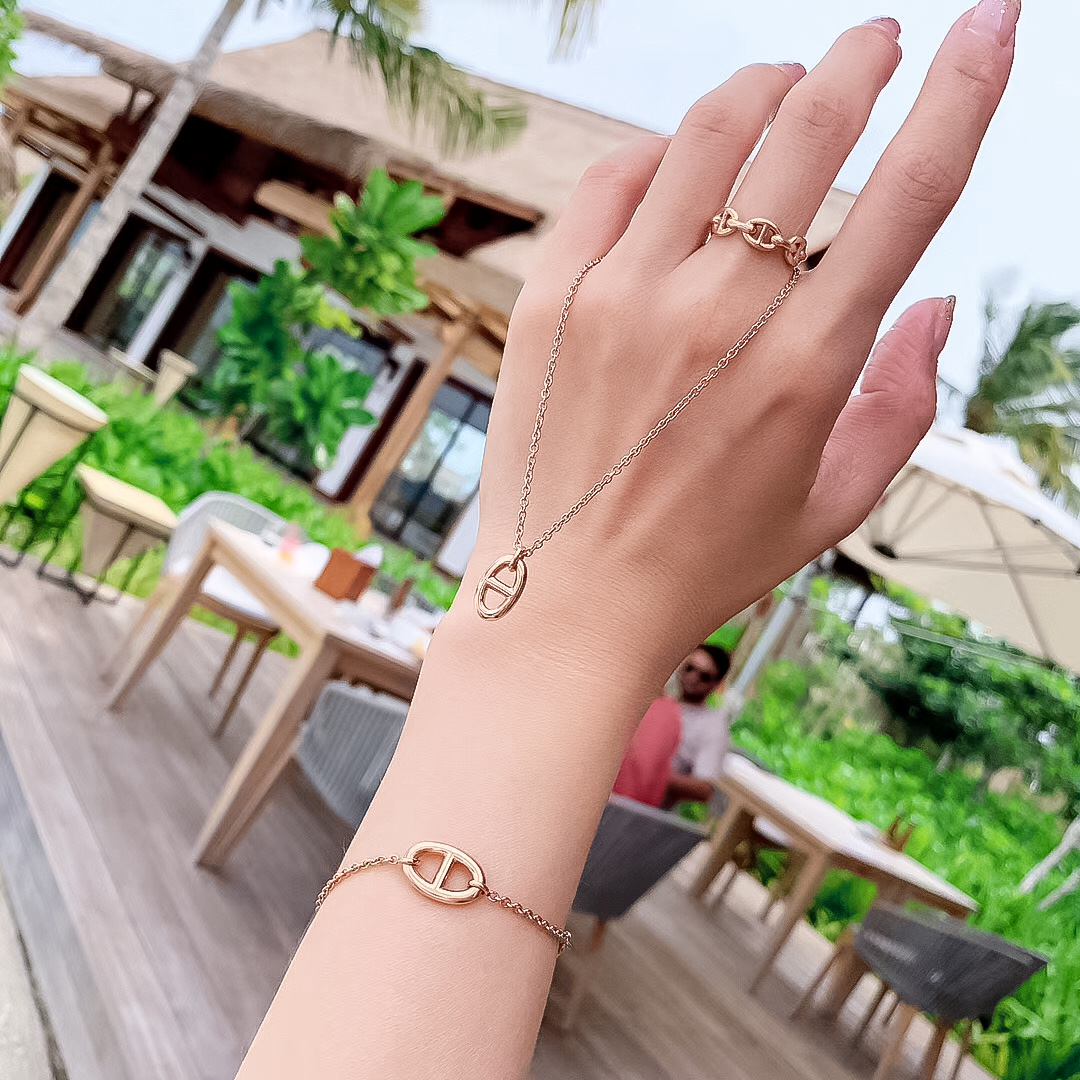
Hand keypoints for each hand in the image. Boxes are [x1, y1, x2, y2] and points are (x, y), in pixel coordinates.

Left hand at [468, 3, 1015, 656]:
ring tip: (782, 87)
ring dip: (760, 88)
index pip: (909, 195)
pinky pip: (611, 180)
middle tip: (875, 41)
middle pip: (807, 131)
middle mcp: (714, 316)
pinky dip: (658, 152)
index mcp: (803, 368)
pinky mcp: (550, 299)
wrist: (569, 601)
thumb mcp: (831, 507)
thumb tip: (939, 298)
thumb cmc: (706, 561)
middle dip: (858, 61)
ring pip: (706, 132)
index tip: (990, 24)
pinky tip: (677, 162)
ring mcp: (621, 298)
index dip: (963, 93)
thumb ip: (902, 403)